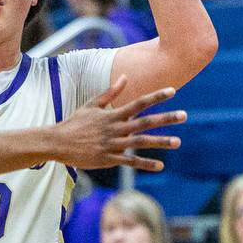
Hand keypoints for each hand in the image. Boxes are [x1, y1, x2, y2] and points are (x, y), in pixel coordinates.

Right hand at [50, 75, 185, 170]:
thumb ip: (110, 92)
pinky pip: (129, 162)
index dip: (156, 97)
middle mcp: (114, 128)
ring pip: (140, 142)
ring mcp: (112, 144)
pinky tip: (160, 165)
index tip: (173, 90)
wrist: (57, 141)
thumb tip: (125, 77)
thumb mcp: (91, 104)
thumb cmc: (75, 122)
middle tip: (184, 115)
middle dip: (165, 118)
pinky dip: (145, 164)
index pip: (138, 103)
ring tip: (178, 142)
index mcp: (112, 115)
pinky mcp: (108, 159)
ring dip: (160, 142)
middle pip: (145, 122)